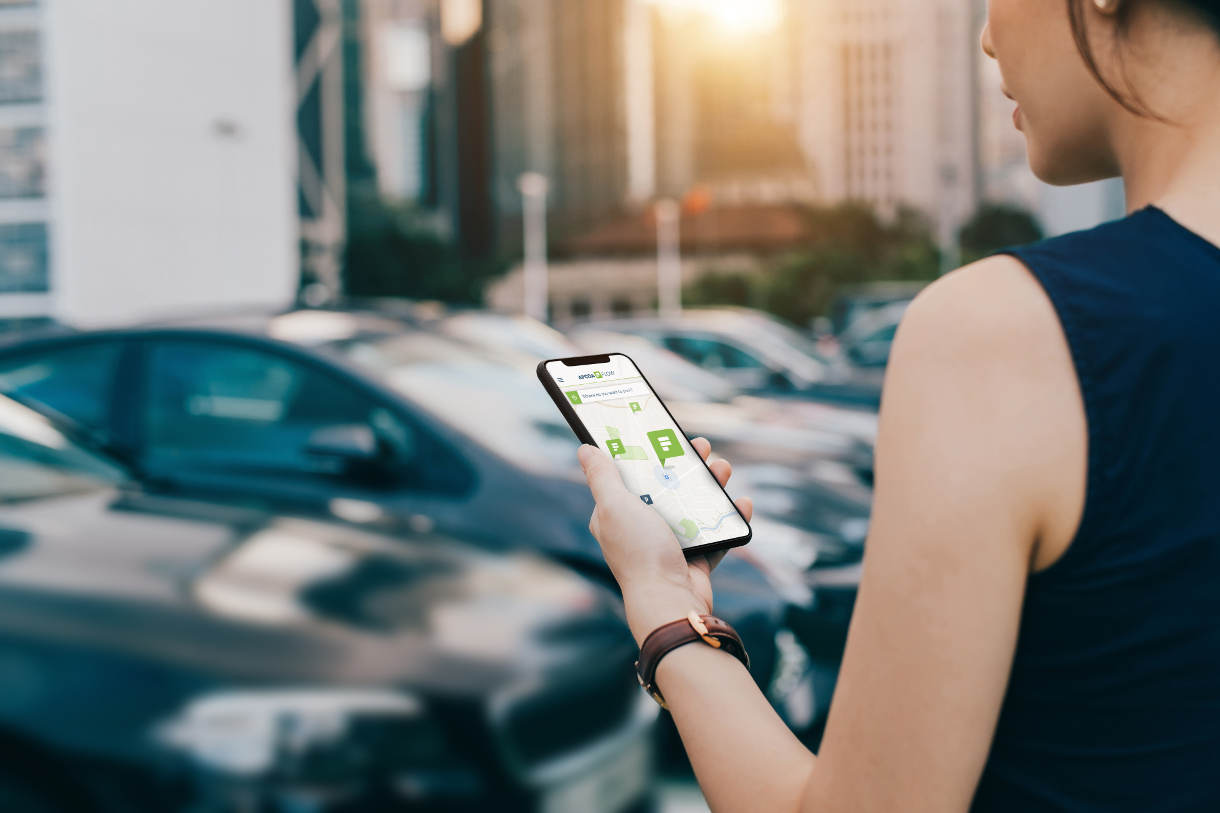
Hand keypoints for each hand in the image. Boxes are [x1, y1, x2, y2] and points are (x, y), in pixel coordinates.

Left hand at [578, 437, 753, 645]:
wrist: (670, 601)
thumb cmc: (639, 552)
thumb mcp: (614, 506)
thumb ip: (602, 477)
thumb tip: (585, 449)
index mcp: (617, 515)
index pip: (630, 477)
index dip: (647, 455)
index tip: (664, 435)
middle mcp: (642, 528)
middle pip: (667, 487)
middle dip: (687, 465)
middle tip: (703, 447)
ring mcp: (670, 544)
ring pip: (694, 505)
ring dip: (712, 485)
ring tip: (724, 469)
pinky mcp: (695, 558)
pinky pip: (715, 533)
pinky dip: (730, 517)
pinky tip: (742, 503)